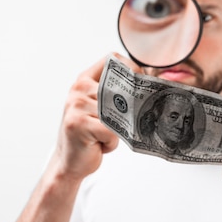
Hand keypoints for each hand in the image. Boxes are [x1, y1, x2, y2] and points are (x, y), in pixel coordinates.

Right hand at [51, 53, 139, 179]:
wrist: (69, 162)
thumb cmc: (90, 134)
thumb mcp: (100, 109)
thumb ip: (117, 94)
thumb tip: (152, 83)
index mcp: (84, 80)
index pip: (113, 59)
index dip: (132, 70)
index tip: (139, 86)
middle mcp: (78, 89)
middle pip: (121, 89)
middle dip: (128, 110)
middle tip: (121, 124)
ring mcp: (76, 106)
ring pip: (119, 113)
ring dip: (118, 131)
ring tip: (103, 137)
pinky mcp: (78, 125)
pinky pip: (112, 131)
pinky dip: (111, 144)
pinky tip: (98, 145)